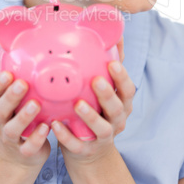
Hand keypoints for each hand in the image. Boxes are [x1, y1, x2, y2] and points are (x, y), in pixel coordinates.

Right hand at [0, 72, 50, 167]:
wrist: (18, 154)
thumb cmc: (17, 117)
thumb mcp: (13, 101)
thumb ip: (17, 82)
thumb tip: (23, 51)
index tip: (8, 73)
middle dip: (10, 97)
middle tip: (22, 84)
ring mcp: (10, 138)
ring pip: (12, 129)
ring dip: (24, 116)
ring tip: (35, 104)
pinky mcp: (24, 152)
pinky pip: (28, 147)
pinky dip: (37, 138)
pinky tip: (46, 127)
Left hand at [51, 37, 134, 165]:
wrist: (89, 149)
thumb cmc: (96, 109)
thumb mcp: (104, 89)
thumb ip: (107, 63)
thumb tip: (113, 33)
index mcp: (121, 103)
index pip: (128, 90)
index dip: (122, 78)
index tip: (113, 64)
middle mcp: (116, 120)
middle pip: (116, 108)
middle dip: (108, 95)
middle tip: (96, 80)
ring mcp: (102, 138)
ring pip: (101, 128)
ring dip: (90, 116)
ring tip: (77, 104)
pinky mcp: (86, 151)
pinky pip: (77, 144)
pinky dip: (66, 136)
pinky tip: (55, 124)